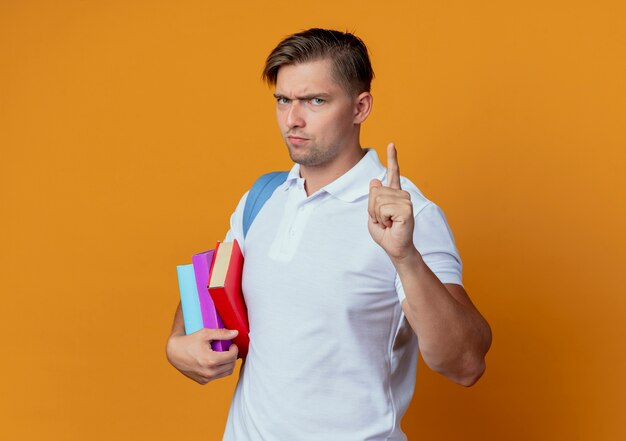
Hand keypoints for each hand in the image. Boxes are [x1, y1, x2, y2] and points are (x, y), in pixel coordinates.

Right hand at [166, 328, 238, 384]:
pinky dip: (220, 369)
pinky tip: (217, 361)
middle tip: (229, 349)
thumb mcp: (205, 334)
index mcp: (210, 361)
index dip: (235, 349)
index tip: (232, 344)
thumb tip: (235, 333)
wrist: (173, 353)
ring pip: (226, 373)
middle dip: (233, 356)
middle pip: (231, 365)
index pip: (231, 356)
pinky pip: (218, 376)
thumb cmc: (189, 341)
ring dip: (228, 364)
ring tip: (225, 355)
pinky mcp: (202, 381)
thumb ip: (221, 333)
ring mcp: (205, 379)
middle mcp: (209, 372)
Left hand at [368, 143, 414, 260]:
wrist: (395, 248)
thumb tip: (375, 181)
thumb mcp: (373, 214)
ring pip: (378, 200)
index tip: (391, 144)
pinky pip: (383, 209)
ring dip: (377, 215)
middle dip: (372, 209)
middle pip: (375, 192)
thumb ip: (373, 198)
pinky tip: (391, 225)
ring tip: (387, 223)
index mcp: (394, 194)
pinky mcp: (406, 209)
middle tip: (383, 221)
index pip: (393, 173)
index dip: (392, 158)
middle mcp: (401, 194)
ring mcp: (405, 200)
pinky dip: (382, 219)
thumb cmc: (385, 233)